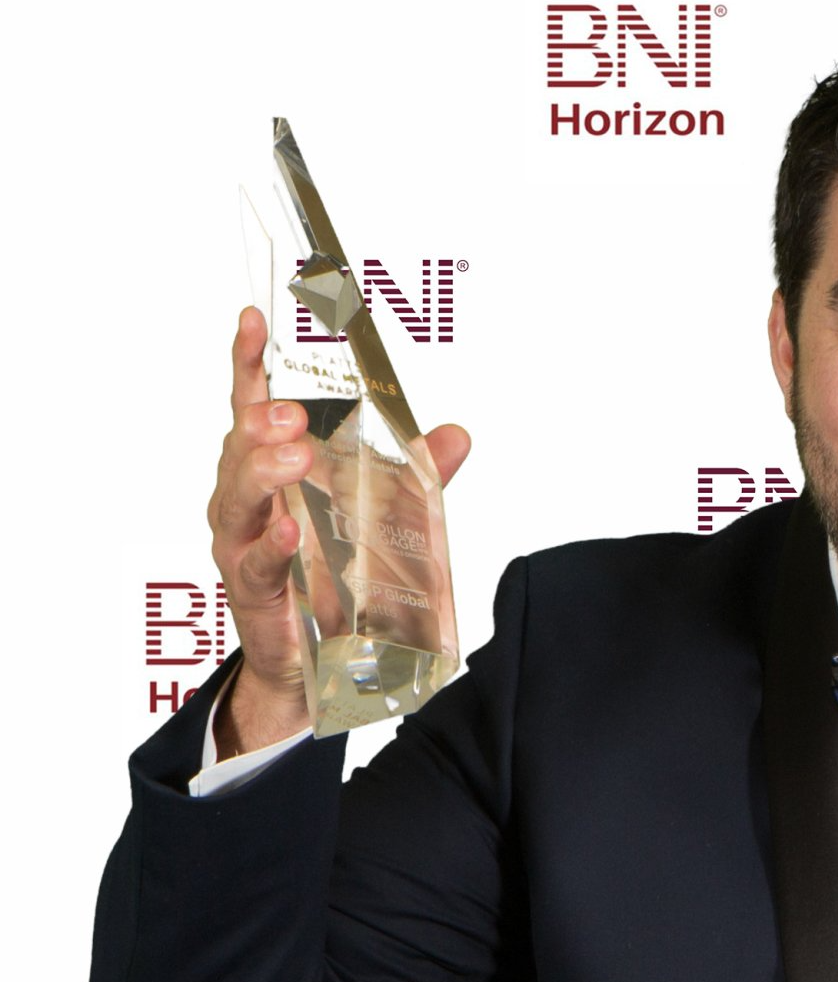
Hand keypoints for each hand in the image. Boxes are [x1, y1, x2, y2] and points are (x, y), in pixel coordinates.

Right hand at [208, 306, 471, 757]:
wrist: (318, 662)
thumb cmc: (337, 575)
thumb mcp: (385, 517)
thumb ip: (415, 477)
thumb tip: (457, 435)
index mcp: (272, 468)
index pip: (254, 405)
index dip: (250, 362)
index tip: (254, 318)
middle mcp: (247, 499)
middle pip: (240, 446)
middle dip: (261, 421)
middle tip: (291, 411)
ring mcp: (242, 543)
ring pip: (236, 498)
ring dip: (261, 471)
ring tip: (290, 453)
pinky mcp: (254, 591)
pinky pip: (256, 563)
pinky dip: (272, 544)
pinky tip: (289, 531)